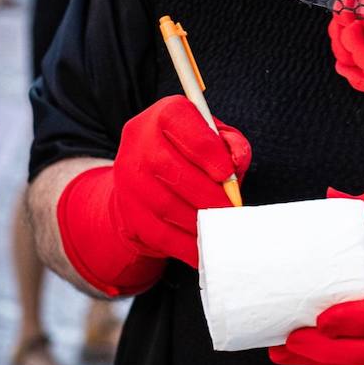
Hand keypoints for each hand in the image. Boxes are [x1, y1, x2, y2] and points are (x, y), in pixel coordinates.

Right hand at [57, 95, 251, 295]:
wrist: (147, 184)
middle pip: (167, 167)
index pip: (177, 121)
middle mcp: (138, 142)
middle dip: (205, 193)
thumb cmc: (190, 156)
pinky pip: (156, 233)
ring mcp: (127, 178)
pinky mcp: (127, 211)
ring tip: (221, 229)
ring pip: (162, 204)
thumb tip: (236, 160)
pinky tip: (203, 250)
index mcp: (163, 115)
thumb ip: (231, 144)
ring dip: (197, 221)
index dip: (204, 148)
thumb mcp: (215, 141)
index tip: (226, 173)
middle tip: (230, 210)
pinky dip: (184, 245)